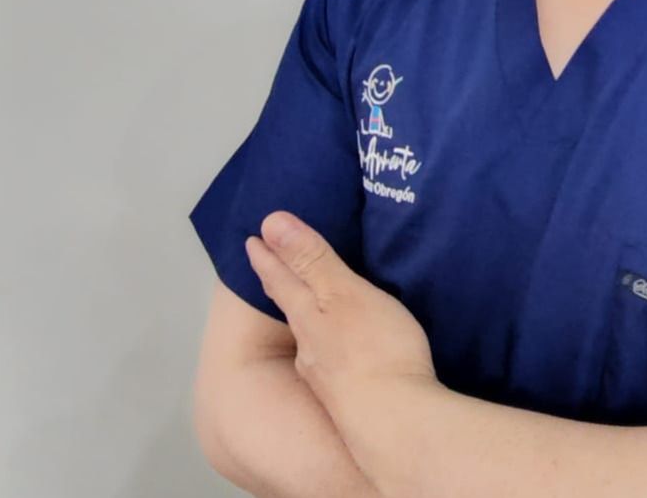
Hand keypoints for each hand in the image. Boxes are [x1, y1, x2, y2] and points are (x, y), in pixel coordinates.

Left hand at [245, 210, 438, 411]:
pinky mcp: (348, 399)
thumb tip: (271, 223)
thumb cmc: (373, 350)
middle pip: (290, 310)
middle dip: (282, 287)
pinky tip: (342, 354)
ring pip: (308, 339)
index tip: (252, 238)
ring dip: (308, 320)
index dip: (268, 257)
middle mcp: (308, 348)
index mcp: (308, 317)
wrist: (395, 424)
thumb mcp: (343, 293)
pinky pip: (330, 363)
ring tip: (313, 307)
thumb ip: (311, 259)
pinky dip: (328, 349)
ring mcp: (325, 377)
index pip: (280, 280)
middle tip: (272, 266)